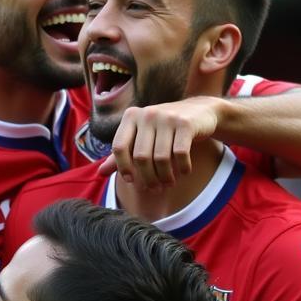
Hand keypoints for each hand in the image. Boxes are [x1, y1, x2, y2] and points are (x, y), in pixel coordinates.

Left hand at [98, 97, 221, 189]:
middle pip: (141, 157)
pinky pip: (180, 154)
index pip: (119, 146)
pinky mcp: (185, 123)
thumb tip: (100, 173)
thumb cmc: (165, 129)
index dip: (123, 167)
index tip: (130, 181)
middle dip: (148, 178)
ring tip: (169, 183)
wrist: (200, 112)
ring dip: (166, 177)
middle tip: (155, 189)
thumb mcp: (142, 137)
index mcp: (131, 116)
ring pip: (161, 158)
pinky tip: (185, 172)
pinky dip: (183, 168)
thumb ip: (122, 153)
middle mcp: (147, 114)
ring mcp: (167, 117)